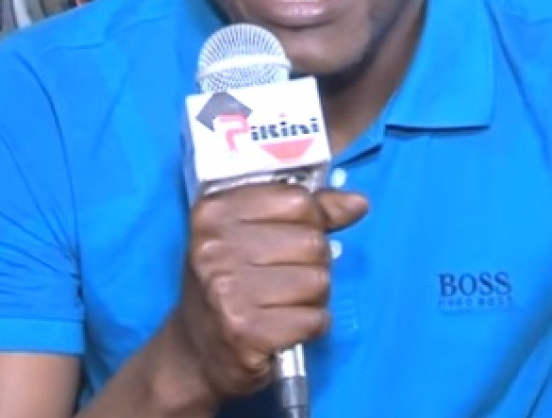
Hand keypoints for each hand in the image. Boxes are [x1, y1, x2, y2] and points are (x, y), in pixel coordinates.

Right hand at [169, 183, 368, 402]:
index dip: (311, 220)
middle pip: (312, 242)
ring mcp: (226, 292)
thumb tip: (357, 203)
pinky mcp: (244, 333)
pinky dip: (311, 326)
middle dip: (314, 264)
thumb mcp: (252, 235)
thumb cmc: (229, 284)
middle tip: (286, 278)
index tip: (295, 236)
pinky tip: (285, 327)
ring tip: (285, 303)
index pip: (298, 200)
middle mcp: (214, 249)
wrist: (194, 352)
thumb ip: (307, 213)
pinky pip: (314, 320)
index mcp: (214, 212)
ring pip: (318, 281)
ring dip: (314, 298)